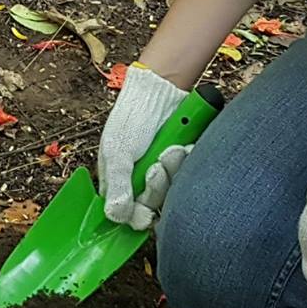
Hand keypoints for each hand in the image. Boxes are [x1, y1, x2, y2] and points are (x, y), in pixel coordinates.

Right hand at [96, 64, 190, 230]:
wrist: (160, 90)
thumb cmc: (132, 119)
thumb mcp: (118, 153)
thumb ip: (118, 186)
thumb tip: (116, 217)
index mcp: (119, 182)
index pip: (127, 212)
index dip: (137, 216)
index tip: (145, 215)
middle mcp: (141, 180)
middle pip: (153, 203)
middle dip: (157, 186)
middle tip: (156, 167)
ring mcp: (164, 171)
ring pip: (173, 189)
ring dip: (174, 169)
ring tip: (171, 149)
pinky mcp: (182, 162)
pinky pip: (190, 173)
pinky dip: (189, 161)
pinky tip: (185, 147)